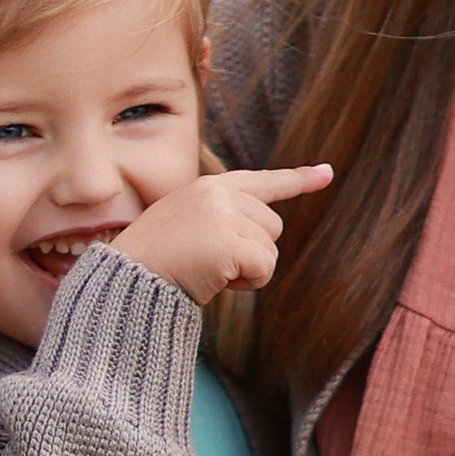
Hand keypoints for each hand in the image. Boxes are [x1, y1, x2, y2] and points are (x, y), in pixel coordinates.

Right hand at [112, 164, 332, 308]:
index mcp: (209, 188)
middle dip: (251, 252)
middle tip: (210, 262)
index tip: (327, 173)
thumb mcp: (187, 229)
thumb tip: (262, 242)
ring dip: (248, 270)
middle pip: (272, 227)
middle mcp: (219, 193)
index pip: (263, 182)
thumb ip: (223, 222)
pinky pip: (264, 268)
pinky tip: (216, 280)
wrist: (127, 280)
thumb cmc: (154, 264)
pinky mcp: (228, 241)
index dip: (298, 179)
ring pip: (270, 250)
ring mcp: (223, 214)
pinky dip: (247, 282)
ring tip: (208, 269)